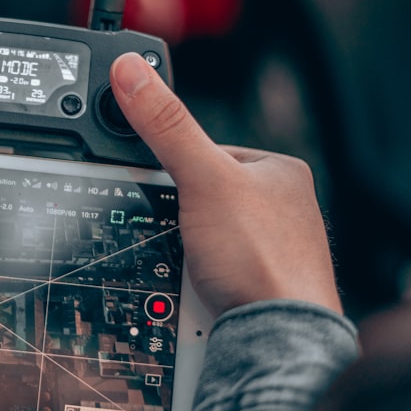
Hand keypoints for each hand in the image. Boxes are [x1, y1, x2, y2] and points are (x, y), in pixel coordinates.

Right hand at [109, 53, 341, 315]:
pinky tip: (193, 288)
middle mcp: (278, 210)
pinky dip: (189, 282)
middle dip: (175, 218)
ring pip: (196, 240)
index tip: (159, 185)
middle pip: (195, 199)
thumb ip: (166, 125)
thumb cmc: (264, 259)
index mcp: (279, 172)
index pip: (205, 153)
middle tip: (171, 232)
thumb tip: (131, 71)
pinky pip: (203, 274)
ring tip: (187, 265)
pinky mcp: (252, 286)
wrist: (279, 338)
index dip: (173, 168)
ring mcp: (266, 251)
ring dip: (179, 253)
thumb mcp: (203, 178)